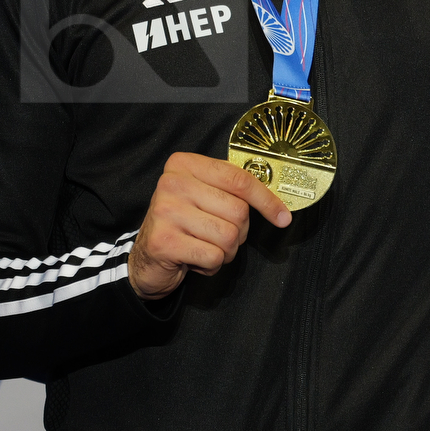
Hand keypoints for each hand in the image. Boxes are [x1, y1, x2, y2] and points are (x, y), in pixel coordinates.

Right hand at [127, 151, 292, 299]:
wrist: (147, 258)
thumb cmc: (183, 225)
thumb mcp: (204, 197)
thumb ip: (232, 191)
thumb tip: (278, 205)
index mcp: (185, 164)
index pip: (239, 179)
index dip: (266, 200)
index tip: (283, 217)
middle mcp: (172, 183)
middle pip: (238, 210)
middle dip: (238, 232)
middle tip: (216, 235)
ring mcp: (165, 212)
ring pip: (229, 236)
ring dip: (225, 251)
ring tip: (203, 246)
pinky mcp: (164, 241)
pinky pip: (213, 257)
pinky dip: (211, 265)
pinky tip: (193, 259)